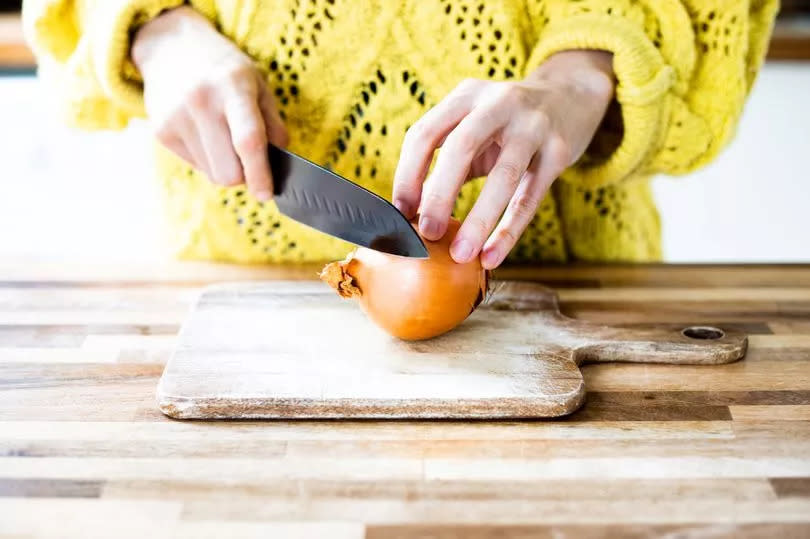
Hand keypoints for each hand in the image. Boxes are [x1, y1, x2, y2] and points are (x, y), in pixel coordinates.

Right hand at [132, 6, 287, 199]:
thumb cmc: (225, 70)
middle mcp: (201, 102)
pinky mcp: (161, 132)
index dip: (260, 174)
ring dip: (225, 166)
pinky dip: (207, 158)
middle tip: (250, 159)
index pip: (248, 141)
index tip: (267, 195)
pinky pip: (196, 166)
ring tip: (223, 135)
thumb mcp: (258, 85)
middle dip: (244, 175)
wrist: (171, 47)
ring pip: (212, 174)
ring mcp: (176, 118)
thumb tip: (278, 164)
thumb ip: (273, 125)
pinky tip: (205, 132)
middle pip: (228, 172)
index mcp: (233, 87)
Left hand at [393, 50, 614, 268]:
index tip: (401, 213)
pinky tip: (492, 256)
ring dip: (479, 220)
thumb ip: (445, 163)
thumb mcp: (474, 128)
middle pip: (462, 147)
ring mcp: (533, 124)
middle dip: (440, 194)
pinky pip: (530, 197)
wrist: (572, 96)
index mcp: (466, 96)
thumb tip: (412, 213)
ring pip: (504, 175)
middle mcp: (499, 102)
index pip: (425, 133)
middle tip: (428, 234)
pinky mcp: (560, 151)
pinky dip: (509, 231)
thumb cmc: (507, 123)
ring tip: (461, 255)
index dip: (407, 175)